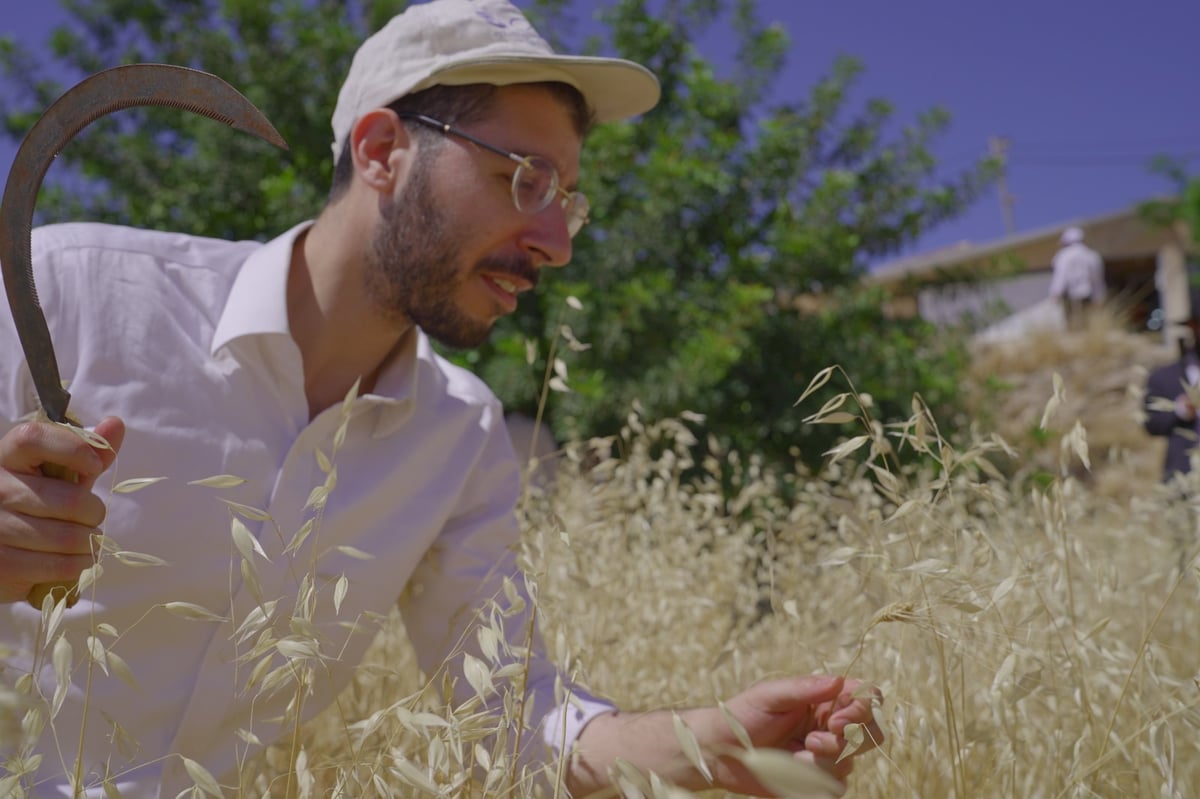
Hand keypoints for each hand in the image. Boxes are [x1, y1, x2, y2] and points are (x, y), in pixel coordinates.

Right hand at [0, 416, 124, 603]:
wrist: (3, 549)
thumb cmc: (39, 503)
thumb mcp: (61, 475)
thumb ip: (89, 452)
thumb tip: (116, 423)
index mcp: (7, 458)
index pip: (33, 438)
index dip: (72, 448)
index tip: (93, 466)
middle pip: (70, 501)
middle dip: (95, 512)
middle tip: (91, 517)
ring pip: (69, 537)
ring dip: (90, 543)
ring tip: (86, 540)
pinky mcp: (1, 564)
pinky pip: (60, 566)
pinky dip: (79, 565)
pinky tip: (76, 559)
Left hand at [712, 675, 883, 794]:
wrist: (721, 751)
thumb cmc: (743, 715)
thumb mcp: (770, 695)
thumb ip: (804, 688)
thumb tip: (839, 680)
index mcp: (824, 700)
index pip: (866, 698)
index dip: (863, 710)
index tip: (837, 719)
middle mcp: (831, 726)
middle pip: (871, 733)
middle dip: (849, 739)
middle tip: (814, 739)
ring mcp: (827, 755)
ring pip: (849, 762)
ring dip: (823, 762)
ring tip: (794, 755)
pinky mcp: (817, 782)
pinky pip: (834, 787)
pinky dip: (814, 781)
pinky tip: (792, 772)